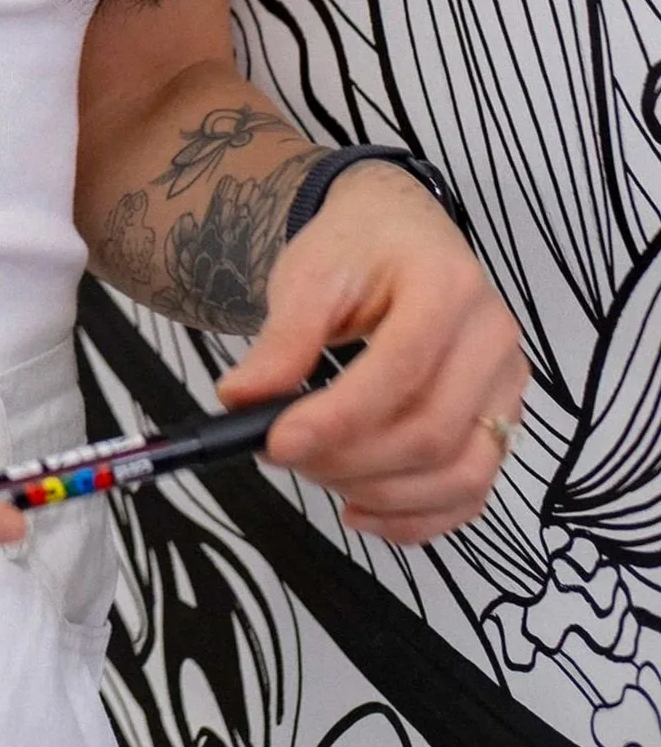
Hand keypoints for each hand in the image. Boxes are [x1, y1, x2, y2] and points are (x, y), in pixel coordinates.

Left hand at [219, 161, 526, 542]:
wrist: (398, 229)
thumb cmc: (355, 246)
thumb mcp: (309, 274)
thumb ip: (282, 340)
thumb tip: (239, 401)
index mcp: (446, 285)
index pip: (401, 370)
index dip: (338, 418)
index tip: (276, 441)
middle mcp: (492, 338)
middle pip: (432, 432)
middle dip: (351, 461)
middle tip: (285, 455)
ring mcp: (507, 384)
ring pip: (461, 473)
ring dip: (381, 495)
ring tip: (318, 475)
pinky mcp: (502, 419)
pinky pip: (472, 491)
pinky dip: (417, 517)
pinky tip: (360, 511)